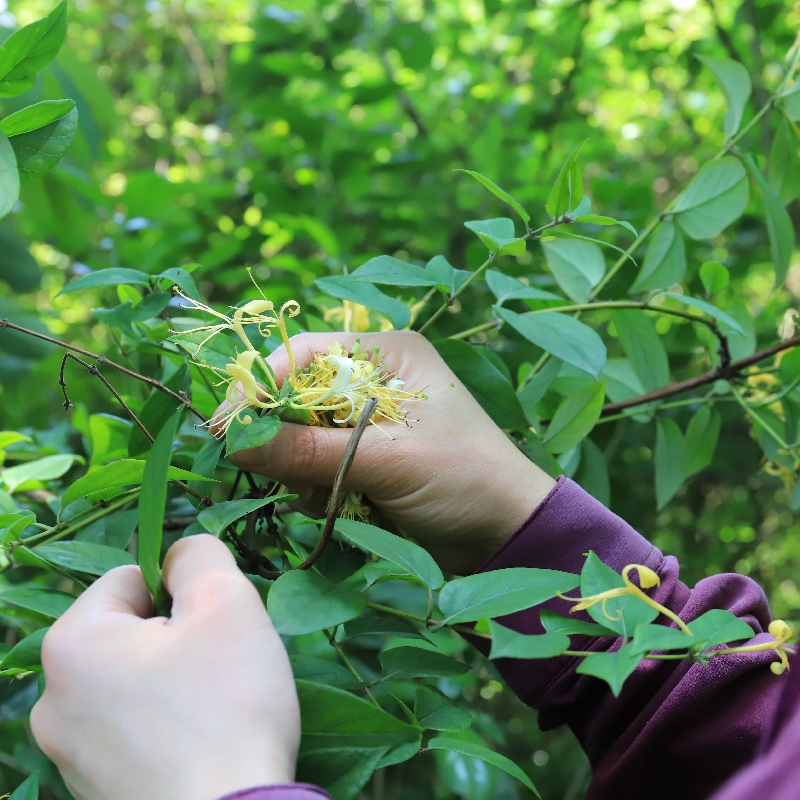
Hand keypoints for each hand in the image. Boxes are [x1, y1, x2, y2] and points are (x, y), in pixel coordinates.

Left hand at [31, 535, 299, 799]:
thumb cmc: (226, 704)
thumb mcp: (225, 602)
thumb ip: (198, 555)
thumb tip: (181, 553)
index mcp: (71, 646)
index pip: (128, 578)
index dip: (181, 590)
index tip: (213, 625)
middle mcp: (51, 702)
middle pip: (129, 633)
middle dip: (177, 637)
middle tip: (219, 666)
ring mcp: (68, 756)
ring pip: (133, 682)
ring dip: (173, 681)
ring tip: (213, 709)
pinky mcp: (94, 794)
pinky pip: (134, 731)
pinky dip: (167, 727)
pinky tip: (201, 745)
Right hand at [228, 331, 554, 573]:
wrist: (506, 535)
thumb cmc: (466, 480)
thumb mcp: (389, 461)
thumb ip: (310, 451)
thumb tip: (233, 440)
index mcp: (389, 355)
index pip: (304, 354)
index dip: (261, 384)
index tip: (228, 425)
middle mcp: (374, 380)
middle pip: (295, 395)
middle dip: (284, 436)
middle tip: (281, 472)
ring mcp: (366, 421)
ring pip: (298, 436)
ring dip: (301, 469)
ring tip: (332, 497)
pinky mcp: (363, 458)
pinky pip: (312, 465)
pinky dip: (314, 487)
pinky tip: (341, 507)